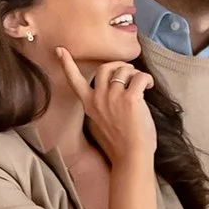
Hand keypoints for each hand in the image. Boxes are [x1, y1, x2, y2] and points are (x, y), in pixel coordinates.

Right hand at [59, 48, 156, 166]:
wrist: (131, 157)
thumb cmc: (121, 144)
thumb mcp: (103, 122)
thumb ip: (103, 105)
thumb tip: (116, 90)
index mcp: (89, 105)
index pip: (75, 80)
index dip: (67, 64)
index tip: (60, 50)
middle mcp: (98, 99)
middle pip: (105, 67)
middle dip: (119, 65)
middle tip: (130, 73)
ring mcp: (113, 98)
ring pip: (123, 70)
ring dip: (135, 73)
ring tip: (142, 84)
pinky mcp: (130, 99)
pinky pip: (139, 77)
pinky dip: (146, 79)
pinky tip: (148, 86)